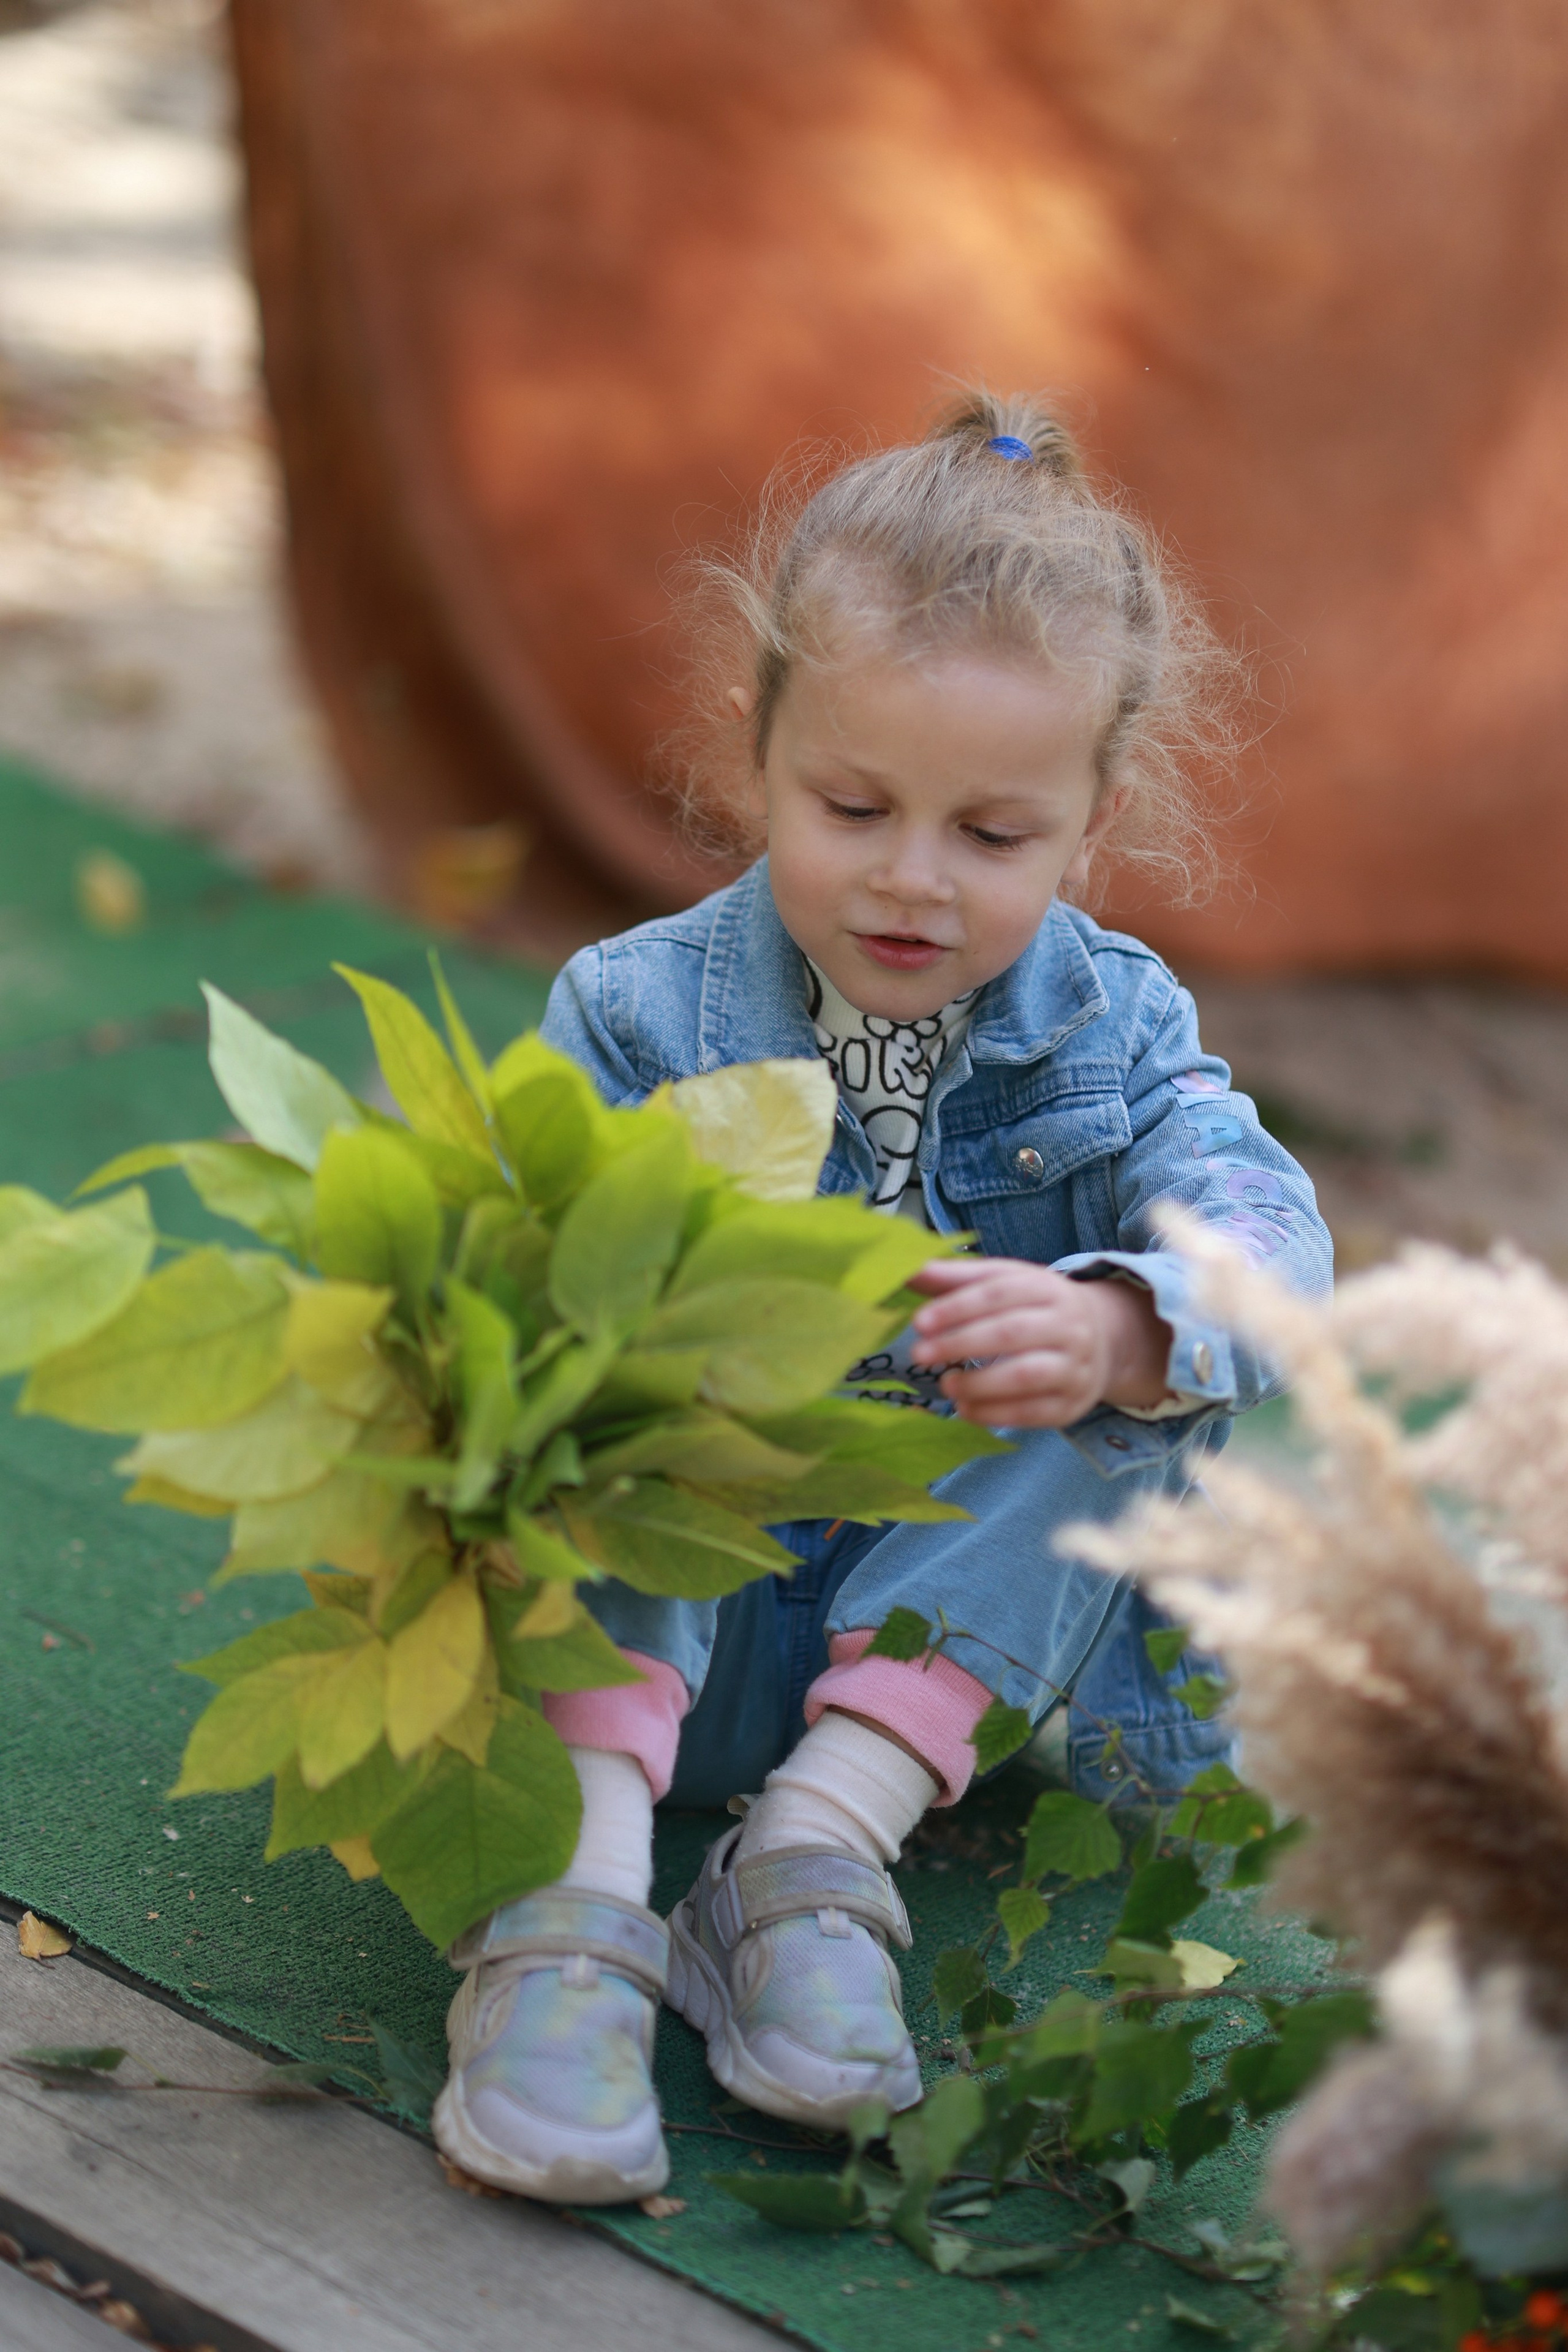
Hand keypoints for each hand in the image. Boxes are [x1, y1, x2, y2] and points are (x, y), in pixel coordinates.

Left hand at [907, 1258, 1173, 1428]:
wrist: (1102, 1340)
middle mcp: (1067, 1325)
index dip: (957, 1306)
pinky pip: (1034, 1413)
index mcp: (1046, 1287)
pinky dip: (995, 1413)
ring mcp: (1075, 1367)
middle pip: (1012, 1332)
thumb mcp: (1003, 1284)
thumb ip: (955, 1279)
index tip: (919, 1321)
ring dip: (980, 1383)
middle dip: (961, 1343)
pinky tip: (965, 1409)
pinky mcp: (1072, 1405)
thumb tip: (905, 1268)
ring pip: (1027, 1375)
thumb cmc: (1034, 1308)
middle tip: (920, 1354)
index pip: (999, 1293)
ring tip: (945, 1385)